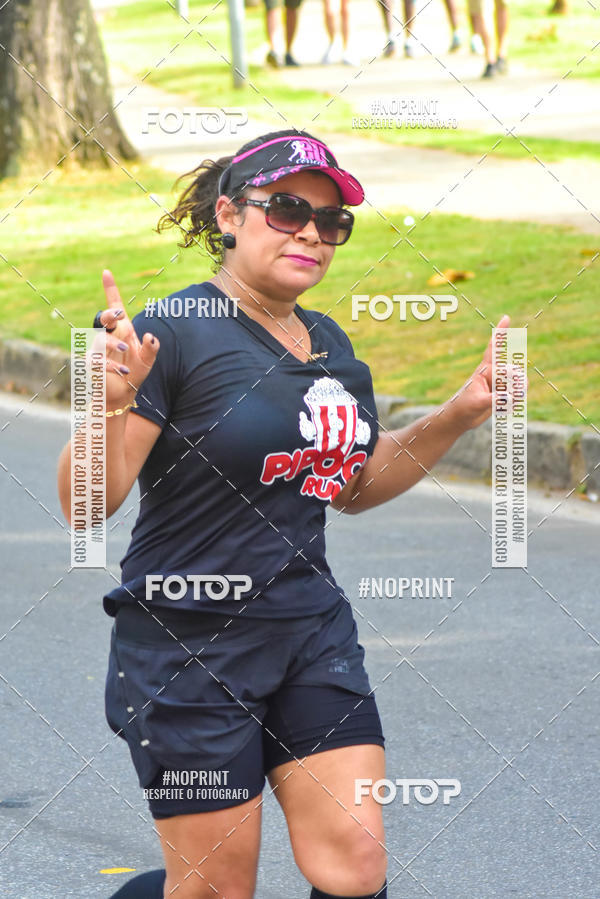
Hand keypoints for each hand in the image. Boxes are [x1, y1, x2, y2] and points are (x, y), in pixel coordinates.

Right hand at [95, 269, 159, 408]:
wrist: (123, 394)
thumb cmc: (135, 373)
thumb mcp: (148, 360)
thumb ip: (152, 348)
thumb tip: (151, 336)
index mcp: (122, 330)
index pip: (114, 306)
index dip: (110, 289)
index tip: (107, 272)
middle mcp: (108, 336)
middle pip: (102, 317)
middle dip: (108, 314)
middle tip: (117, 316)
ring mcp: (98, 350)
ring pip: (98, 339)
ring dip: (113, 343)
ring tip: (126, 350)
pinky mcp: (91, 364)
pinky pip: (96, 360)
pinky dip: (111, 365)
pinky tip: (124, 372)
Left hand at [446, 314, 522, 430]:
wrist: (459, 419)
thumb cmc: (463, 407)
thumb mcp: (478, 403)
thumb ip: (495, 399)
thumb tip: (511, 396)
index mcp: (484, 370)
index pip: (494, 349)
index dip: (500, 333)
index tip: (506, 317)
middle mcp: (493, 374)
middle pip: (513, 370)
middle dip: (515, 380)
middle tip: (510, 393)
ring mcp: (499, 384)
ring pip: (518, 383)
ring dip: (516, 393)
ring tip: (505, 403)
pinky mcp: (502, 394)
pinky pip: (517, 395)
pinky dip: (513, 403)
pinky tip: (503, 409)